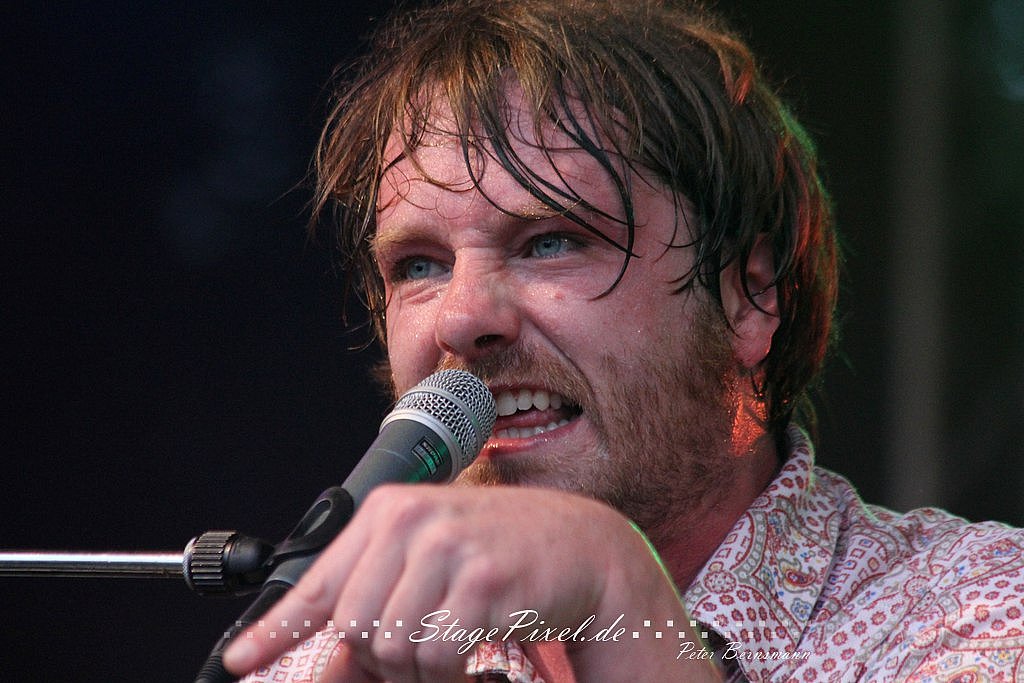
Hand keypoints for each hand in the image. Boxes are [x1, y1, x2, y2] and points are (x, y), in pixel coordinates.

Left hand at [222, 484, 720, 681]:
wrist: (581, 545)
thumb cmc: (500, 549)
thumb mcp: (431, 556)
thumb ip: (379, 595)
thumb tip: (329, 659)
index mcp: (389, 510)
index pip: (318, 580)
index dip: (276, 629)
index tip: (242, 658)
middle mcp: (412, 522)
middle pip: (352, 626)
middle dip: (377, 654)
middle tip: (418, 641)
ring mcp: (448, 548)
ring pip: (391, 646)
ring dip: (417, 662)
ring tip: (452, 632)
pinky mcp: (483, 580)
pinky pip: (437, 654)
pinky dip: (451, 663)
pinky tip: (474, 637)